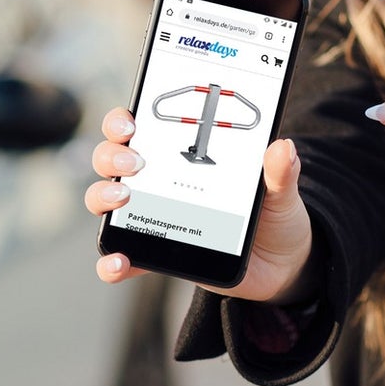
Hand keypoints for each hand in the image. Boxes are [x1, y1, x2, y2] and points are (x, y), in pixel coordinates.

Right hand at [84, 107, 317, 302]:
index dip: (122, 121)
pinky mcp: (155, 254)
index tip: (131, 124)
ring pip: (105, 201)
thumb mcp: (280, 191)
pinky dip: (112, 262)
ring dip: (102, 196)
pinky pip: (121, 257)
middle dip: (110, 155)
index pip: (140, 127)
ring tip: (123, 200)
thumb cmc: (273, 216)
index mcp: (183, 154)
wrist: (280, 264)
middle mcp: (158, 181)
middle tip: (134, 163)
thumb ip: (280, 172)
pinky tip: (120, 263)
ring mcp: (152, 217)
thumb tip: (282, 147)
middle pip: (111, 159)